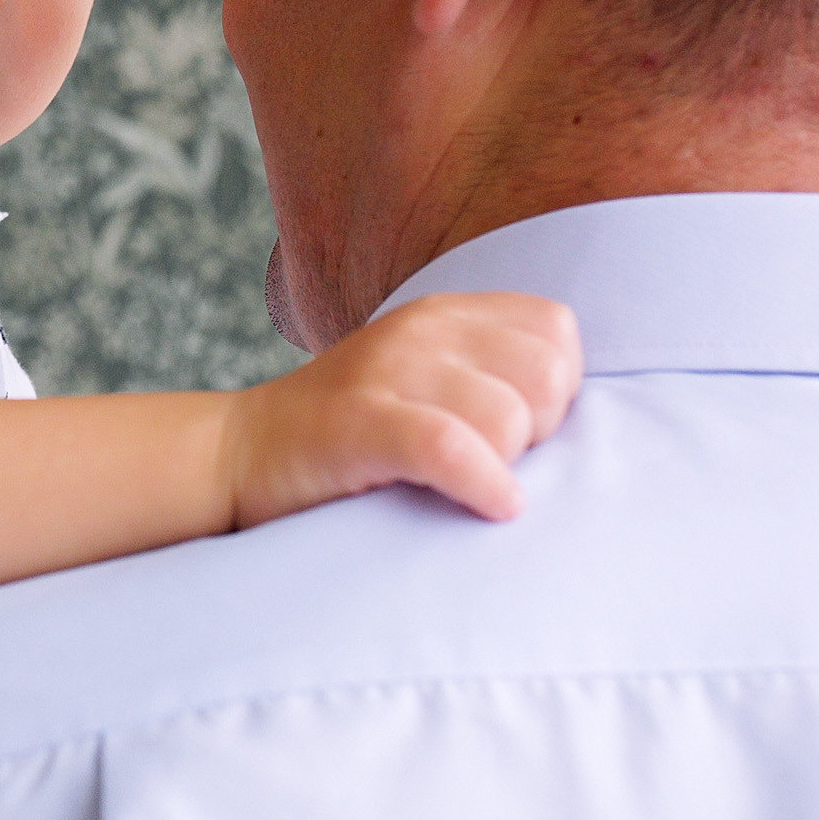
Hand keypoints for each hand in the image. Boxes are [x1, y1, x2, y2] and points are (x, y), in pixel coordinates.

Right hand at [221, 292, 581, 528]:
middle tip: (493, 463)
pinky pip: (451, 447)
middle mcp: (420, 329)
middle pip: (544, 375)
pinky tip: (489, 505)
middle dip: (537, 433)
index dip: (557, 391)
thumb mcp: (423, 382)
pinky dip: (483, 483)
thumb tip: (577, 418)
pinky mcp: (358, 423)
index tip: (520, 432)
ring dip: (502, 467)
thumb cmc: (351, 438)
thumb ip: (491, 380)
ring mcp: (386, 371)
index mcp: (444, 315)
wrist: (241, 456)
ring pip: (504, 417)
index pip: (556, 331)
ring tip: (464, 485)